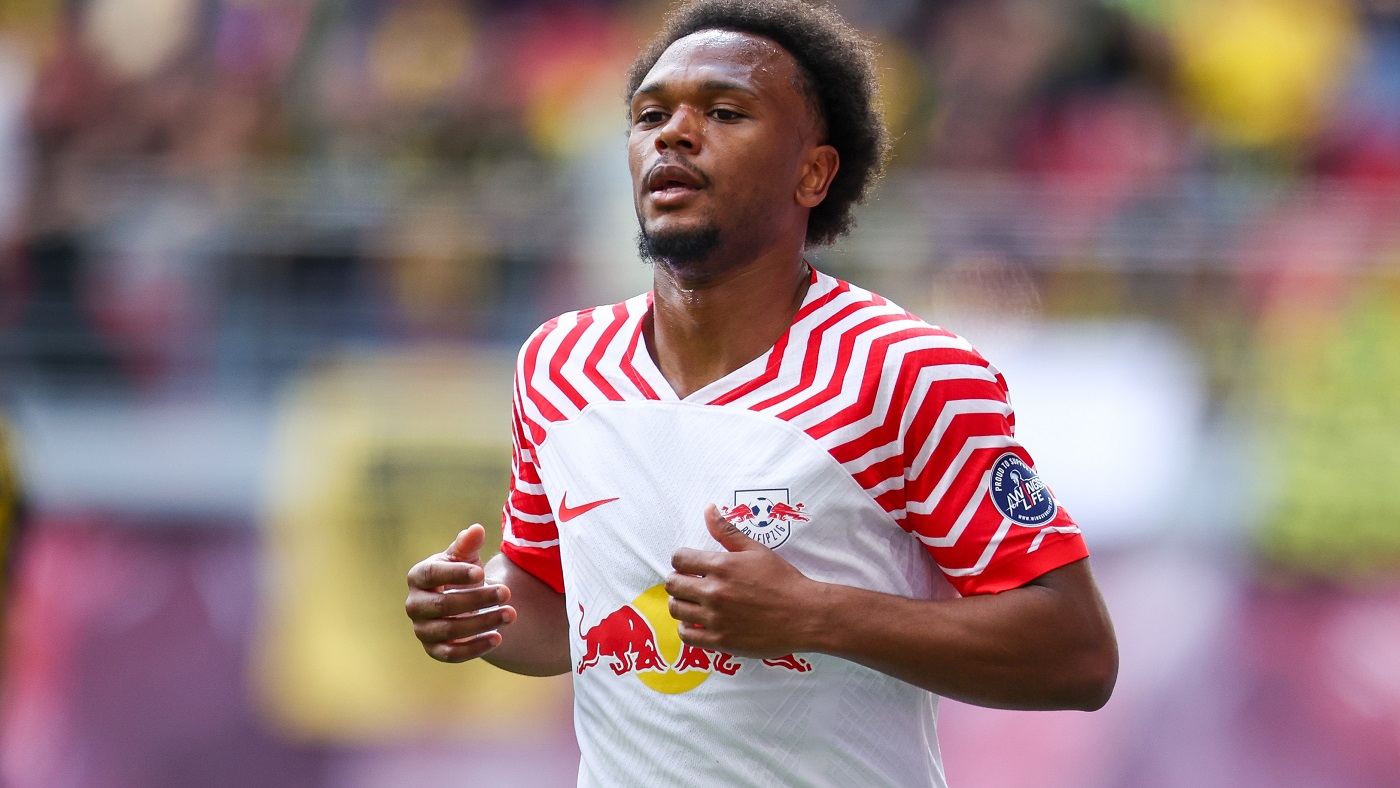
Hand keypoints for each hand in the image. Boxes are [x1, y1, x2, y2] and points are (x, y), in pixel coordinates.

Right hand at [405, 524, 516, 662]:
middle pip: (443, 604)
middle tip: (507, 592)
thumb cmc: (462, 575)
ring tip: (510, 614)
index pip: (431, 575)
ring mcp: (422, 629)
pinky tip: (498, 637)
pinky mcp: (434, 650)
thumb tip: (476, 529)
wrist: (462, 603)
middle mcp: (414, 604)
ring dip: (482, 623)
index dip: (455, 574)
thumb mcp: (465, 558)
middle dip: (477, 599)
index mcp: (418, 577)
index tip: (481, 573)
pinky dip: (475, 648)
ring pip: (449, 630)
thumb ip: (468, 545)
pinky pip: (451, 654)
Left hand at [665, 504, 823, 657]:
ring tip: (695, 603)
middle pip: (672, 584)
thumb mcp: (756, 550)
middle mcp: (714, 591)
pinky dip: (688, 628)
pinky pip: (687, 635)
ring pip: (676, 609)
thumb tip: (709, 510)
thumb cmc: (783, 580)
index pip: (678, 558)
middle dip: (679, 581)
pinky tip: (699, 622)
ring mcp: (715, 617)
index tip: (690, 566)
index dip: (682, 560)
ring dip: (682, 604)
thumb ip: (728, 531)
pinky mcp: (720, 640)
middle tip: (691, 584)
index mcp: (721, 565)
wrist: (804, 615)